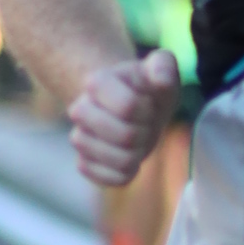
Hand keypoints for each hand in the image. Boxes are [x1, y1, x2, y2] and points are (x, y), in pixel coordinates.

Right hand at [69, 51, 179, 186]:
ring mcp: (80, 138)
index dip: (148, 110)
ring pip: (120, 161)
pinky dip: (128, 173)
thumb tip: (160, 80)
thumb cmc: (147, 88)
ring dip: (139, 154)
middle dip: (146, 132)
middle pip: (125, 136)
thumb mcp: (161, 68)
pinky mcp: (84, 164)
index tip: (149, 104)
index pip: (128, 106)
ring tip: (137, 140)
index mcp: (96, 82)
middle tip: (145, 124)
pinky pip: (112, 179)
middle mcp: (80, 110)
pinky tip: (129, 159)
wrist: (131, 107)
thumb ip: (164, 65)